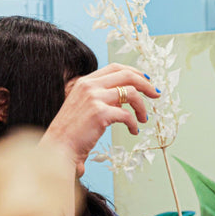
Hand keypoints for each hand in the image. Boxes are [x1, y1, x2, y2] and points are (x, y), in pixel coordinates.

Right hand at [44, 63, 158, 173]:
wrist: (58, 147)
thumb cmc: (72, 132)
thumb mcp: (84, 107)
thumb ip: (101, 98)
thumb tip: (123, 100)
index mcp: (85, 82)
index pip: (115, 68)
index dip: (134, 72)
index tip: (146, 81)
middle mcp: (89, 86)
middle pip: (126, 75)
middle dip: (145, 84)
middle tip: (155, 94)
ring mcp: (94, 98)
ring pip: (130, 93)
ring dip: (141, 107)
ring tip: (144, 119)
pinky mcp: (100, 113)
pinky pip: (127, 115)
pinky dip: (134, 124)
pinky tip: (133, 131)